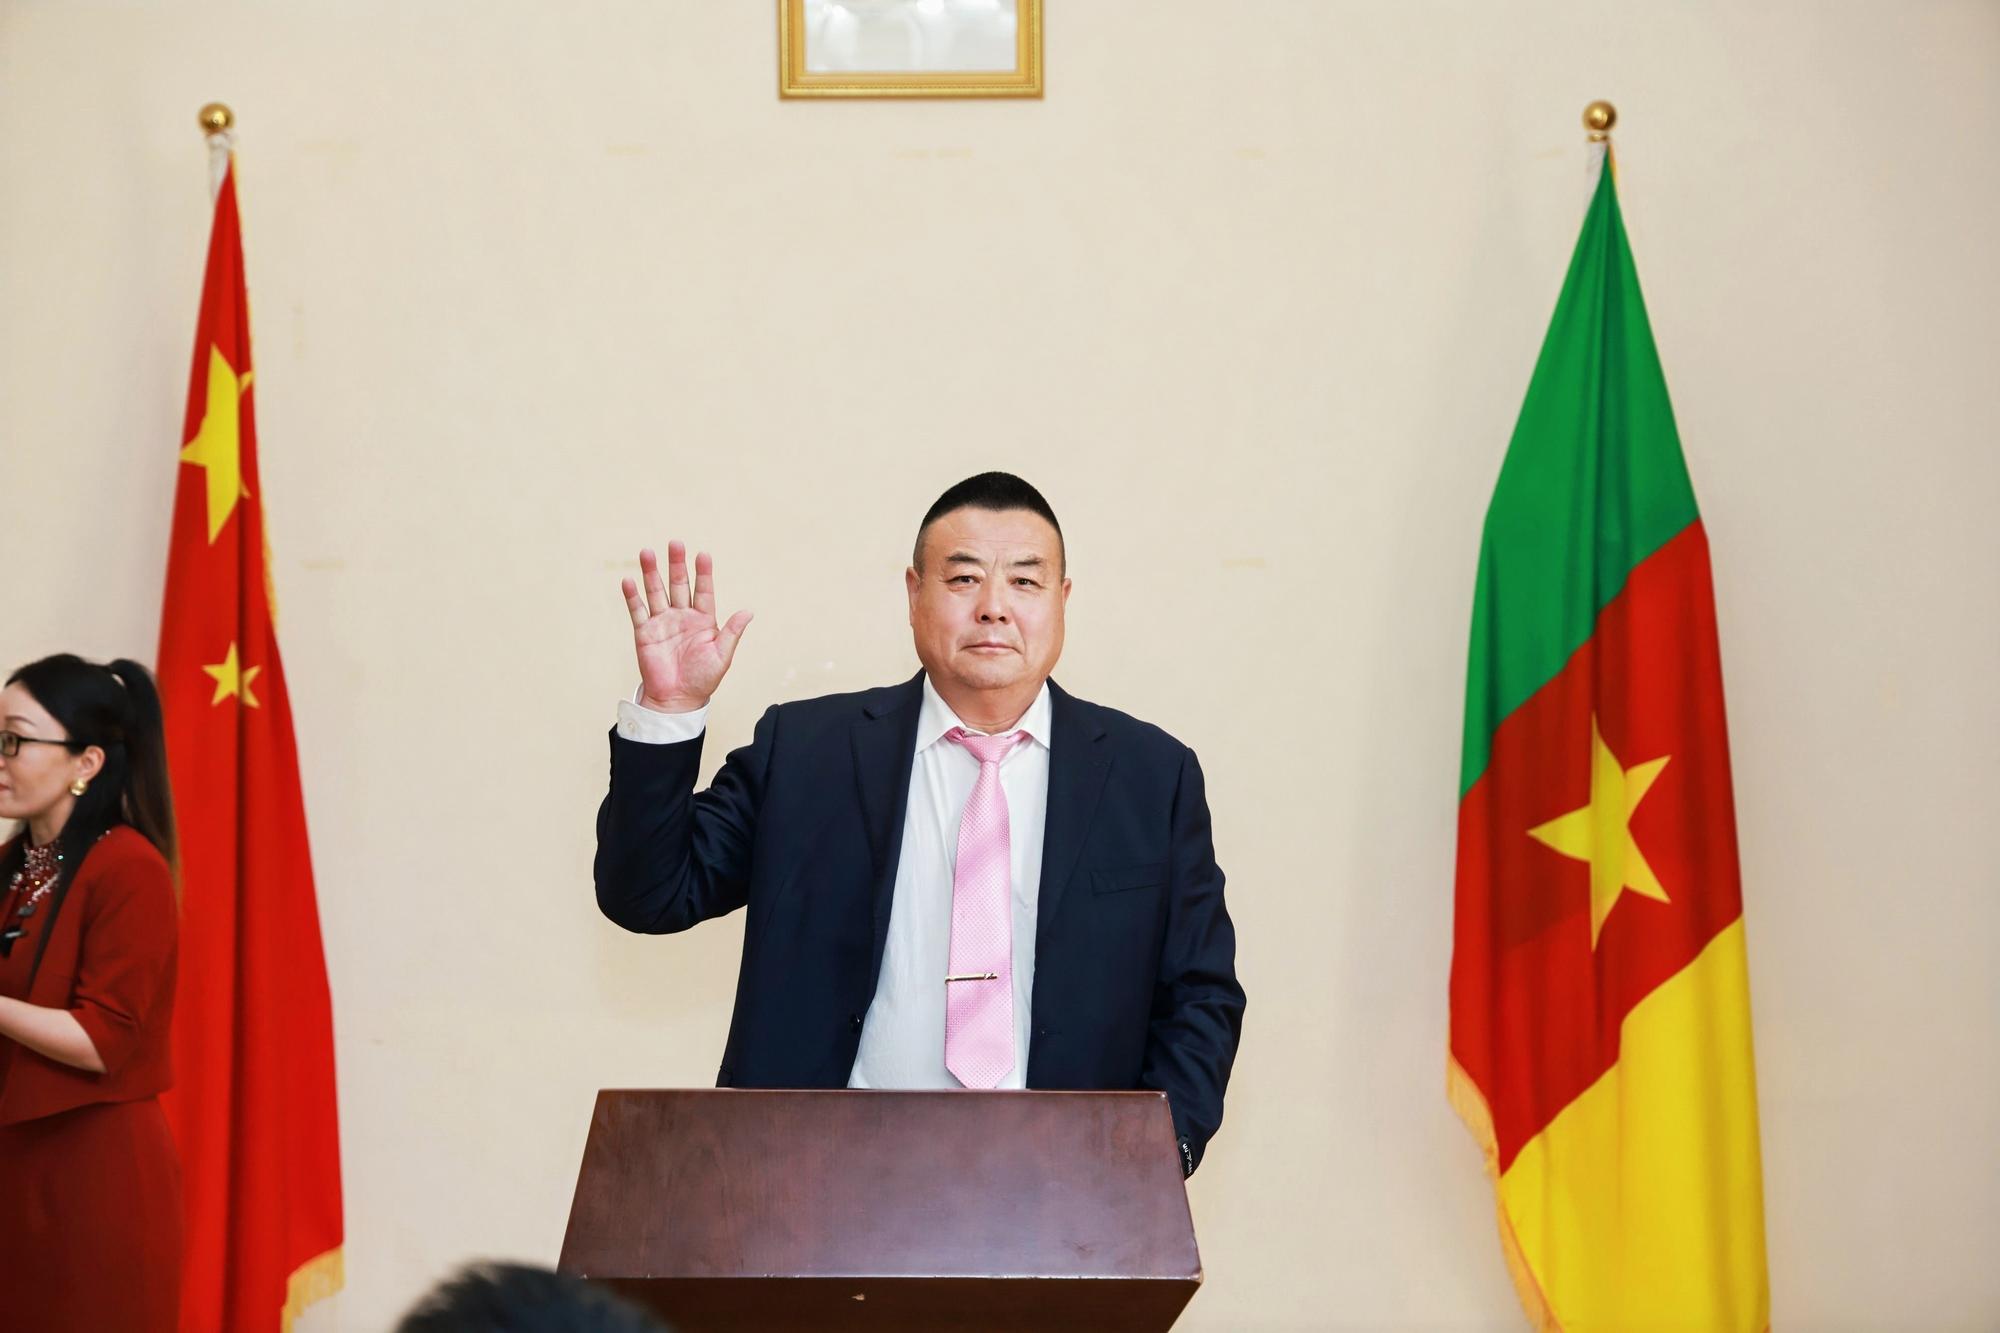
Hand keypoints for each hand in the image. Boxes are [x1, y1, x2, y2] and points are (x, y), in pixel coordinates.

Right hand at [621, 542, 752, 712]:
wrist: (677, 700)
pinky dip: (633, 596)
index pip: (704, 590)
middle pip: (679, 584)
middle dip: (677, 564)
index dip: (703, 573)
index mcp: (703, 620)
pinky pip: (638, 611)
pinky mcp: (645, 633)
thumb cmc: (703, 680)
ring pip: (656, 592)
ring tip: (647, 552)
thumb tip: (748, 611)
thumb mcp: (722, 656)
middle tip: (675, 543)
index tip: (703, 554)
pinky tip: (629, 580)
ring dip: (652, 573)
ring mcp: (662, 623)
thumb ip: (732, 632)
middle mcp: (682, 616)